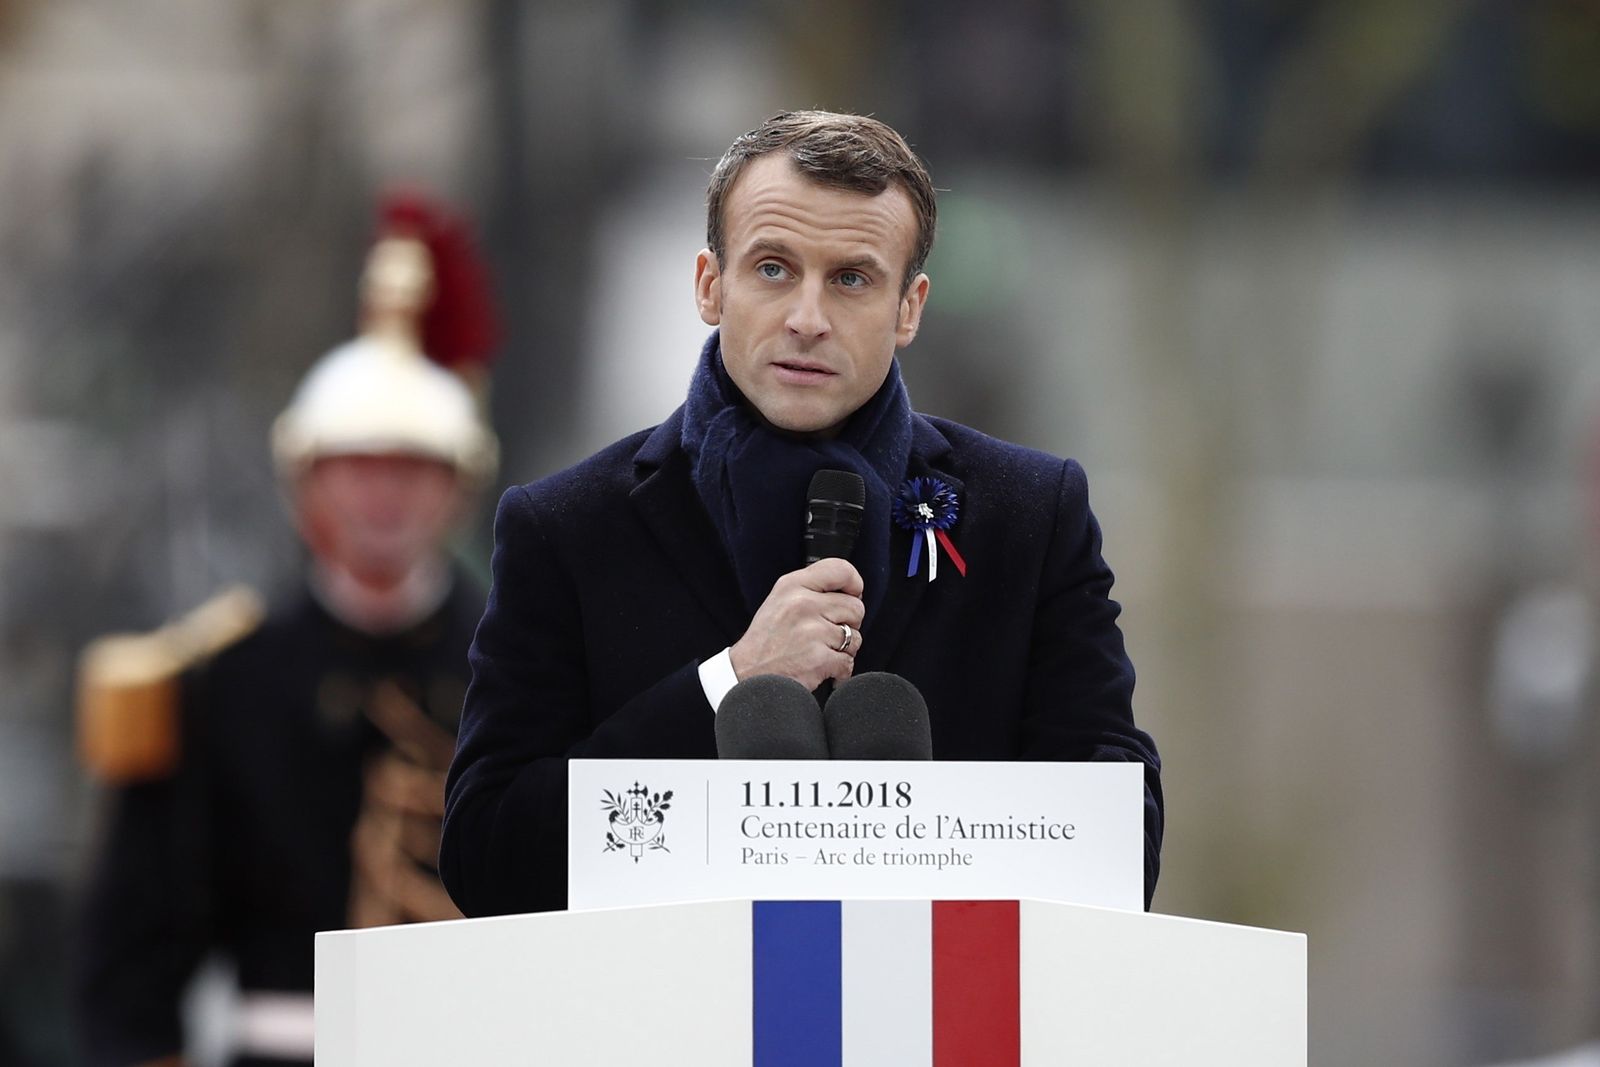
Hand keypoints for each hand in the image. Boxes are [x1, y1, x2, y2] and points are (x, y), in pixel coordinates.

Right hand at [729, 558, 863, 690]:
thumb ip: (810, 589)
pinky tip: (823, 668)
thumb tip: (849, 589)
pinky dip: (840, 670)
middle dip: (849, 623)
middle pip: (856, 607)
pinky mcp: (819, 658)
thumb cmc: (765, 641)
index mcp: (792, 585)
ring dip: (844, 649)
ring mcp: (812, 632)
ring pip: (855, 637)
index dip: (855, 583)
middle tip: (829, 633)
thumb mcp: (780, 600)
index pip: (841, 569)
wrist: (746, 676)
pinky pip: (848, 661)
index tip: (853, 594)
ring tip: (821, 651)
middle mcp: (802, 604)